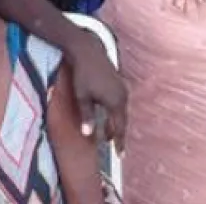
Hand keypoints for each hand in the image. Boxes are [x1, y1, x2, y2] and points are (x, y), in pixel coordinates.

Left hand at [65, 33, 126, 150]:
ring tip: (108, 134)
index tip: (120, 155)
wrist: (88, 51)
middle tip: (115, 148)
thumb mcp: (82, 96)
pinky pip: (120, 103)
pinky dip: (115, 112)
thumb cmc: (82, 74)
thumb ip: (87, 116)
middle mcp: (123, 96)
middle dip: (118, 134)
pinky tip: (109, 116)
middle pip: (122, 121)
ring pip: (121, 112)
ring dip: (116, 123)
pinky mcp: (120, 83)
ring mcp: (123, 89)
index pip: (119, 128)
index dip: (119, 142)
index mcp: (115, 102)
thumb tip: (88, 135)